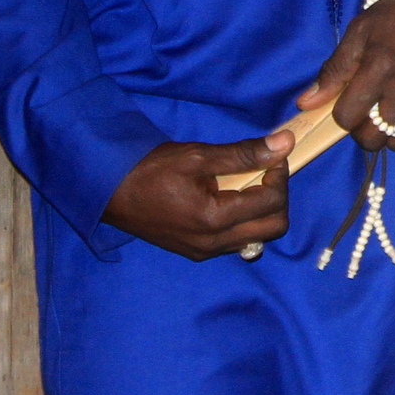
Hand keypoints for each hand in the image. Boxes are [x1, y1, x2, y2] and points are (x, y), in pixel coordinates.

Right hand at [103, 135, 291, 258]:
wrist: (109, 191)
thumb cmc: (149, 170)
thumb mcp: (198, 156)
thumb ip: (245, 153)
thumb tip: (285, 142)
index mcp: (215, 219)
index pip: (272, 202)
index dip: (280, 175)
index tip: (272, 155)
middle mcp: (214, 243)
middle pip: (274, 227)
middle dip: (278, 197)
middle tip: (266, 172)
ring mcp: (205, 251)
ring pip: (258, 237)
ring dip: (263, 211)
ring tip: (247, 184)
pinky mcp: (197, 252)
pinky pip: (237, 242)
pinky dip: (245, 221)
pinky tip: (231, 199)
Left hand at [301, 0, 394, 150]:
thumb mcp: (359, 32)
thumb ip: (334, 69)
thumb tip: (306, 103)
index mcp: (378, 67)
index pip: (346, 116)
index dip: (340, 113)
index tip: (346, 101)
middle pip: (372, 137)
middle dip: (362, 130)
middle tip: (365, 110)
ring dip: (386, 133)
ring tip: (386, 112)